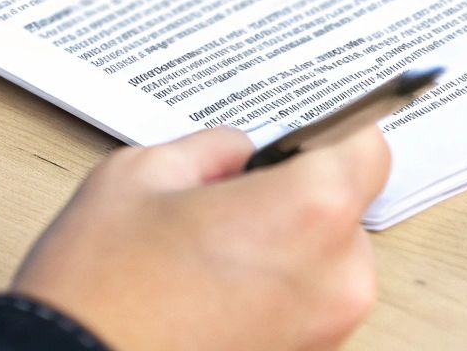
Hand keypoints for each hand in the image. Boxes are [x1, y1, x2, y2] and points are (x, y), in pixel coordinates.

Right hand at [12, 124, 390, 350]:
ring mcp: (324, 333)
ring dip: (283, 250)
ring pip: (323, 263)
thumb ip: (208, 151)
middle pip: (343, 211)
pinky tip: (209, 292)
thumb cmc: (101, 287)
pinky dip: (270, 294)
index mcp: (307, 212)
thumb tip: (235, 155)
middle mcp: (334, 279)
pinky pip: (304, 308)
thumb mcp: (139, 174)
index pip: (366, 149)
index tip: (307, 136)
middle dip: (293, 198)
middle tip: (225, 201)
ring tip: (206, 254)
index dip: (331, 135)